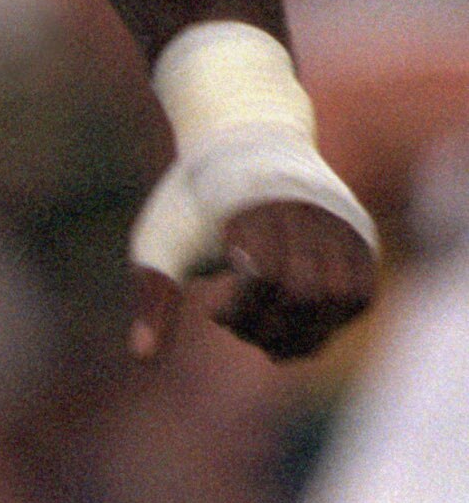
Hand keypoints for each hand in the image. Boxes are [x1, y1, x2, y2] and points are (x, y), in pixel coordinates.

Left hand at [130, 198, 378, 365]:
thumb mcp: (161, 243)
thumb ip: (155, 297)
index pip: (267, 277)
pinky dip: (330, 321)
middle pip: (306, 294)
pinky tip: (295, 318)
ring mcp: (340, 222)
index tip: (215, 312)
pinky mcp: (359, 236)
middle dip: (271, 329)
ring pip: (341, 299)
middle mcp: (307, 211)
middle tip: (242, 328)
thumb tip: (142, 358)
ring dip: (305, 333)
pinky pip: (360, 296)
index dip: (242, 312)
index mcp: (254, 209)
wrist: (247, 144)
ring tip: (270, 333)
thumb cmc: (195, 203)